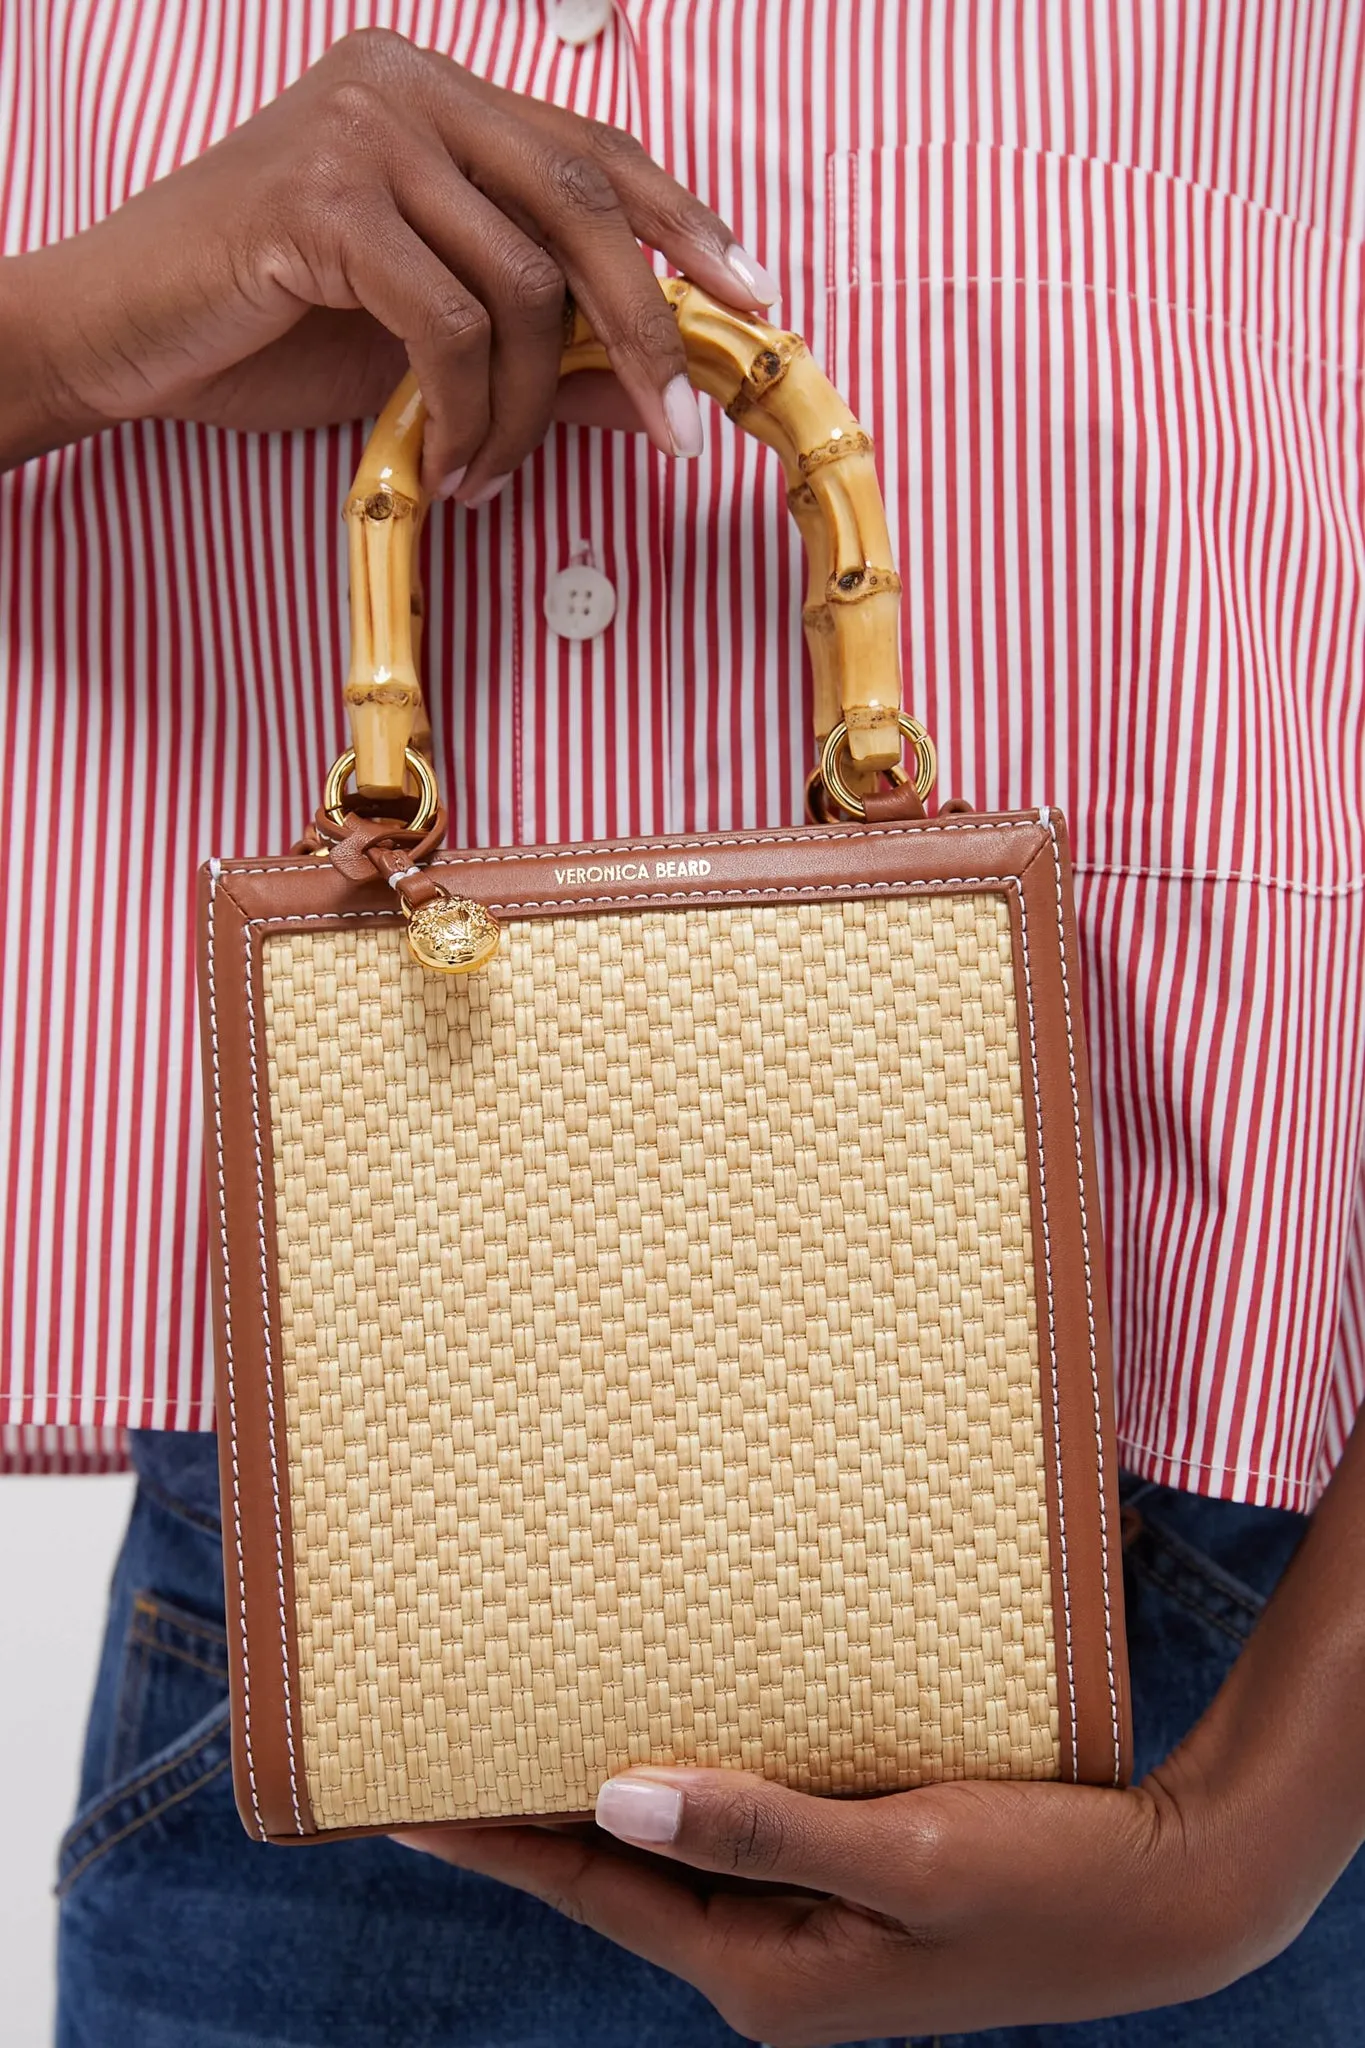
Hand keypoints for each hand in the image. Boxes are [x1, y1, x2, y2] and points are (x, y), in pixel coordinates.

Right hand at [3, 28, 776, 493]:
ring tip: (493, 474)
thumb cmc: (263, 326)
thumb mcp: (423, 339)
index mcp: (437, 95)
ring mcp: (363, 130)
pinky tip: (453, 466)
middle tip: (678, 428)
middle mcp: (407, 86)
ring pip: (522, 282)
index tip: (753, 298)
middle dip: (645, 330)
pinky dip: (469, 412)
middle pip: (585, 204)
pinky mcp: (321, 197)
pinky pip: (449, 321)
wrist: (118, 333)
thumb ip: (535, 345)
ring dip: (526, 407)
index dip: (685, 225)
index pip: (597, 152)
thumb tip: (649, 389)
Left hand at [395, 1745, 1306, 2043]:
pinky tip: (661, 1747)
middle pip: (621, 1880)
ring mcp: (808, 1935)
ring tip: (525, 1737)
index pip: (597, 1893)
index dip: (498, 1842)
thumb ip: (758, 1829)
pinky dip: (686, 1794)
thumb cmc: (1043, 1880)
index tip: (403, 1801)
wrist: (1163, 1897)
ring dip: (604, 1802)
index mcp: (767, 1975)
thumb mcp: (904, 1853)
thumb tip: (614, 1798)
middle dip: (530, 1821)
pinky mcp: (846, 1894)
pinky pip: (736, 1842)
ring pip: (675, 1858)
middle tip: (443, 1747)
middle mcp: (771, 1966)